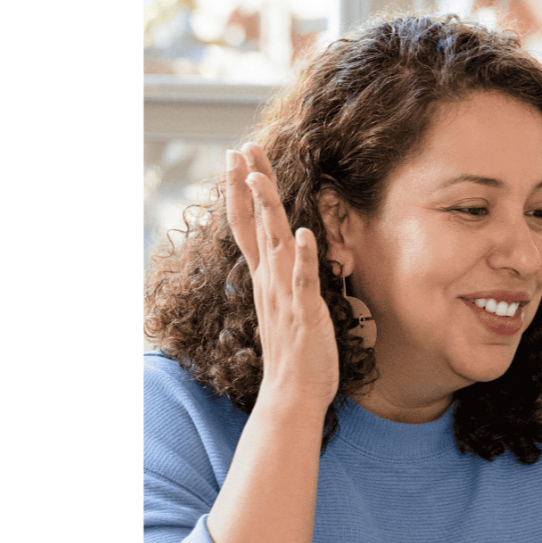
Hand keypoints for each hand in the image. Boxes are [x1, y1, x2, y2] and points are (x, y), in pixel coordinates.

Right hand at [226, 144, 340, 412]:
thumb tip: (284, 250)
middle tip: (242, 148)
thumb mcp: (285, 303)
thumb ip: (283, 275)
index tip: (237, 157)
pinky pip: (302, 281)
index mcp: (266, 277)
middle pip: (255, 224)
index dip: (241, 190)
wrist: (293, 394)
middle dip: (249, 185)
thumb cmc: (295, 351)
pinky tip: (304, 233)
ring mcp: (284, 296)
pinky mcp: (304, 313)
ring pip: (274, 244)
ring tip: (261, 177)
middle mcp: (269, 281)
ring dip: (267, 210)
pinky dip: (302, 257)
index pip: (248, 225)